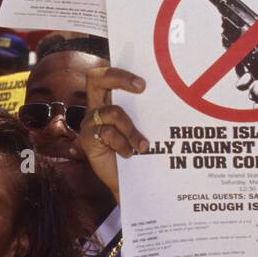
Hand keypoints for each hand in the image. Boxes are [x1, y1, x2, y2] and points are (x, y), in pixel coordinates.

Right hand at [77, 66, 148, 203]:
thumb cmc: (141, 153)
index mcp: (108, 100)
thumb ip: (147, 111)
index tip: (144, 84)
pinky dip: (123, 144)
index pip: (107, 75)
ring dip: (132, 129)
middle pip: (95, 78)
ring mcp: (90, 123)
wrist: (131, 183)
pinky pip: (108, 133)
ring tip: (143, 146)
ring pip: (113, 112)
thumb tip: (170, 95)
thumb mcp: (145, 128)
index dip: (122, 73)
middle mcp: (96, 107)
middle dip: (119, 78)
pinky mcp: (87, 140)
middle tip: (141, 87)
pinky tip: (129, 154)